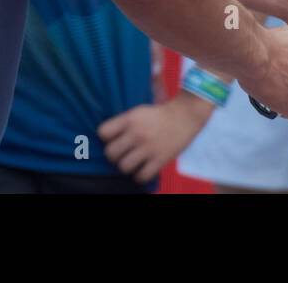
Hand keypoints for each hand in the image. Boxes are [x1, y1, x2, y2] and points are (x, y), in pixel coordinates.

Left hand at [98, 93, 212, 184]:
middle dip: (114, 155)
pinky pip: (141, 176)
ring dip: (127, 166)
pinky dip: (140, 175)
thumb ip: (123, 123)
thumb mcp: (138, 111)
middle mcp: (137, 133)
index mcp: (130, 119)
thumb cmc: (158, 114)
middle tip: (122, 154)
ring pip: (123, 167)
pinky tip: (143, 169)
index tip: (113, 139)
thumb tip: (106, 138)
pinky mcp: (160, 159)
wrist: (185, 115)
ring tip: (133, 162)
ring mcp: (148, 147)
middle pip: (110, 153)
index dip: (106, 138)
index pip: (103, 132)